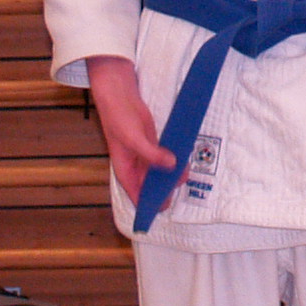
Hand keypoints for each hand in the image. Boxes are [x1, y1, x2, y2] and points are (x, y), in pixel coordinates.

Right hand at [85, 56, 175, 193]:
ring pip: (162, 173)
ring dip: (173, 174)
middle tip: (181, 181)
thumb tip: (172, 165)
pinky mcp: (155, 146)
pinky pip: (166, 158)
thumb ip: (152, 154)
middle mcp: (136, 169)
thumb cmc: (119, 119)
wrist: (120, 97)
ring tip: (186, 170)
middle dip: (167, 187)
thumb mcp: (134, 139)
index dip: (151, 206)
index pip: (138, 198)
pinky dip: (175, 160)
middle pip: (153, 187)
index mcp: (126, 173)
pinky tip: (185, 159)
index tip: (166, 208)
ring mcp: (146, 158)